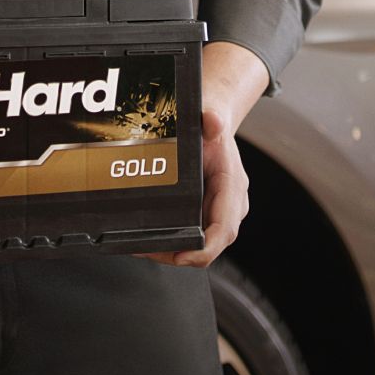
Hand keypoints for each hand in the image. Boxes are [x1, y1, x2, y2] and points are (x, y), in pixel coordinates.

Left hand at [139, 105, 248, 267]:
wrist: (213, 127)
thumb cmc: (211, 128)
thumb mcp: (210, 118)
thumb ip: (212, 119)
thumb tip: (213, 121)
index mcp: (232, 186)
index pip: (224, 228)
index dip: (205, 248)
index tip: (181, 256)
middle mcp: (229, 205)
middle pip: (209, 244)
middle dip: (179, 253)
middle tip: (147, 250)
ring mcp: (216, 213)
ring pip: (198, 245)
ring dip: (170, 251)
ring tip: (141, 246)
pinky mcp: (204, 216)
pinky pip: (191, 237)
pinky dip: (170, 242)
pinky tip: (147, 239)